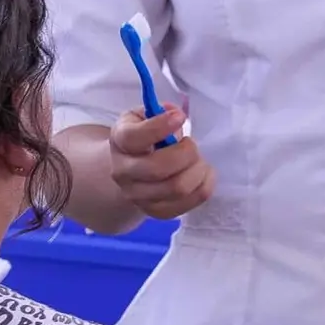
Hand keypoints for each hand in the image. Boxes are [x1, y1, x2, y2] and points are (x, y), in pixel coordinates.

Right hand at [108, 104, 214, 220]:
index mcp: (120, 141)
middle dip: (186, 153)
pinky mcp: (156, 212)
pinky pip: (189, 203)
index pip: (135, 137)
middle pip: (158, 168)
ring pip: (177, 188)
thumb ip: (160, 113)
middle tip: (192, 144)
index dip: (160, 126)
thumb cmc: (143, 138)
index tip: (180, 117)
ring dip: (197, 170)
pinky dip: (204, 186)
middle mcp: (123, 172)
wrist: (130, 170)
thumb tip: (176, 116)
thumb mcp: (144, 117)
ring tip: (198, 160)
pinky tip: (202, 174)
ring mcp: (138, 196)